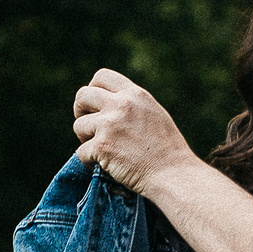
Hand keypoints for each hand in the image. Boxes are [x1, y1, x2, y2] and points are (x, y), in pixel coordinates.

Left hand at [71, 67, 201, 196]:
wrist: (173, 174)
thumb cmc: (168, 151)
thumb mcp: (154, 114)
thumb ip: (131, 105)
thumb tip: (106, 105)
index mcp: (135, 94)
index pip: (101, 77)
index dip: (93, 90)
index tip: (95, 107)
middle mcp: (121, 105)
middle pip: (82, 96)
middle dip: (80, 112)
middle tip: (89, 128)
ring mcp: (110, 125)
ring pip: (78, 126)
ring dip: (86, 139)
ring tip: (103, 150)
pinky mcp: (102, 147)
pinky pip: (81, 152)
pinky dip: (89, 161)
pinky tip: (105, 166)